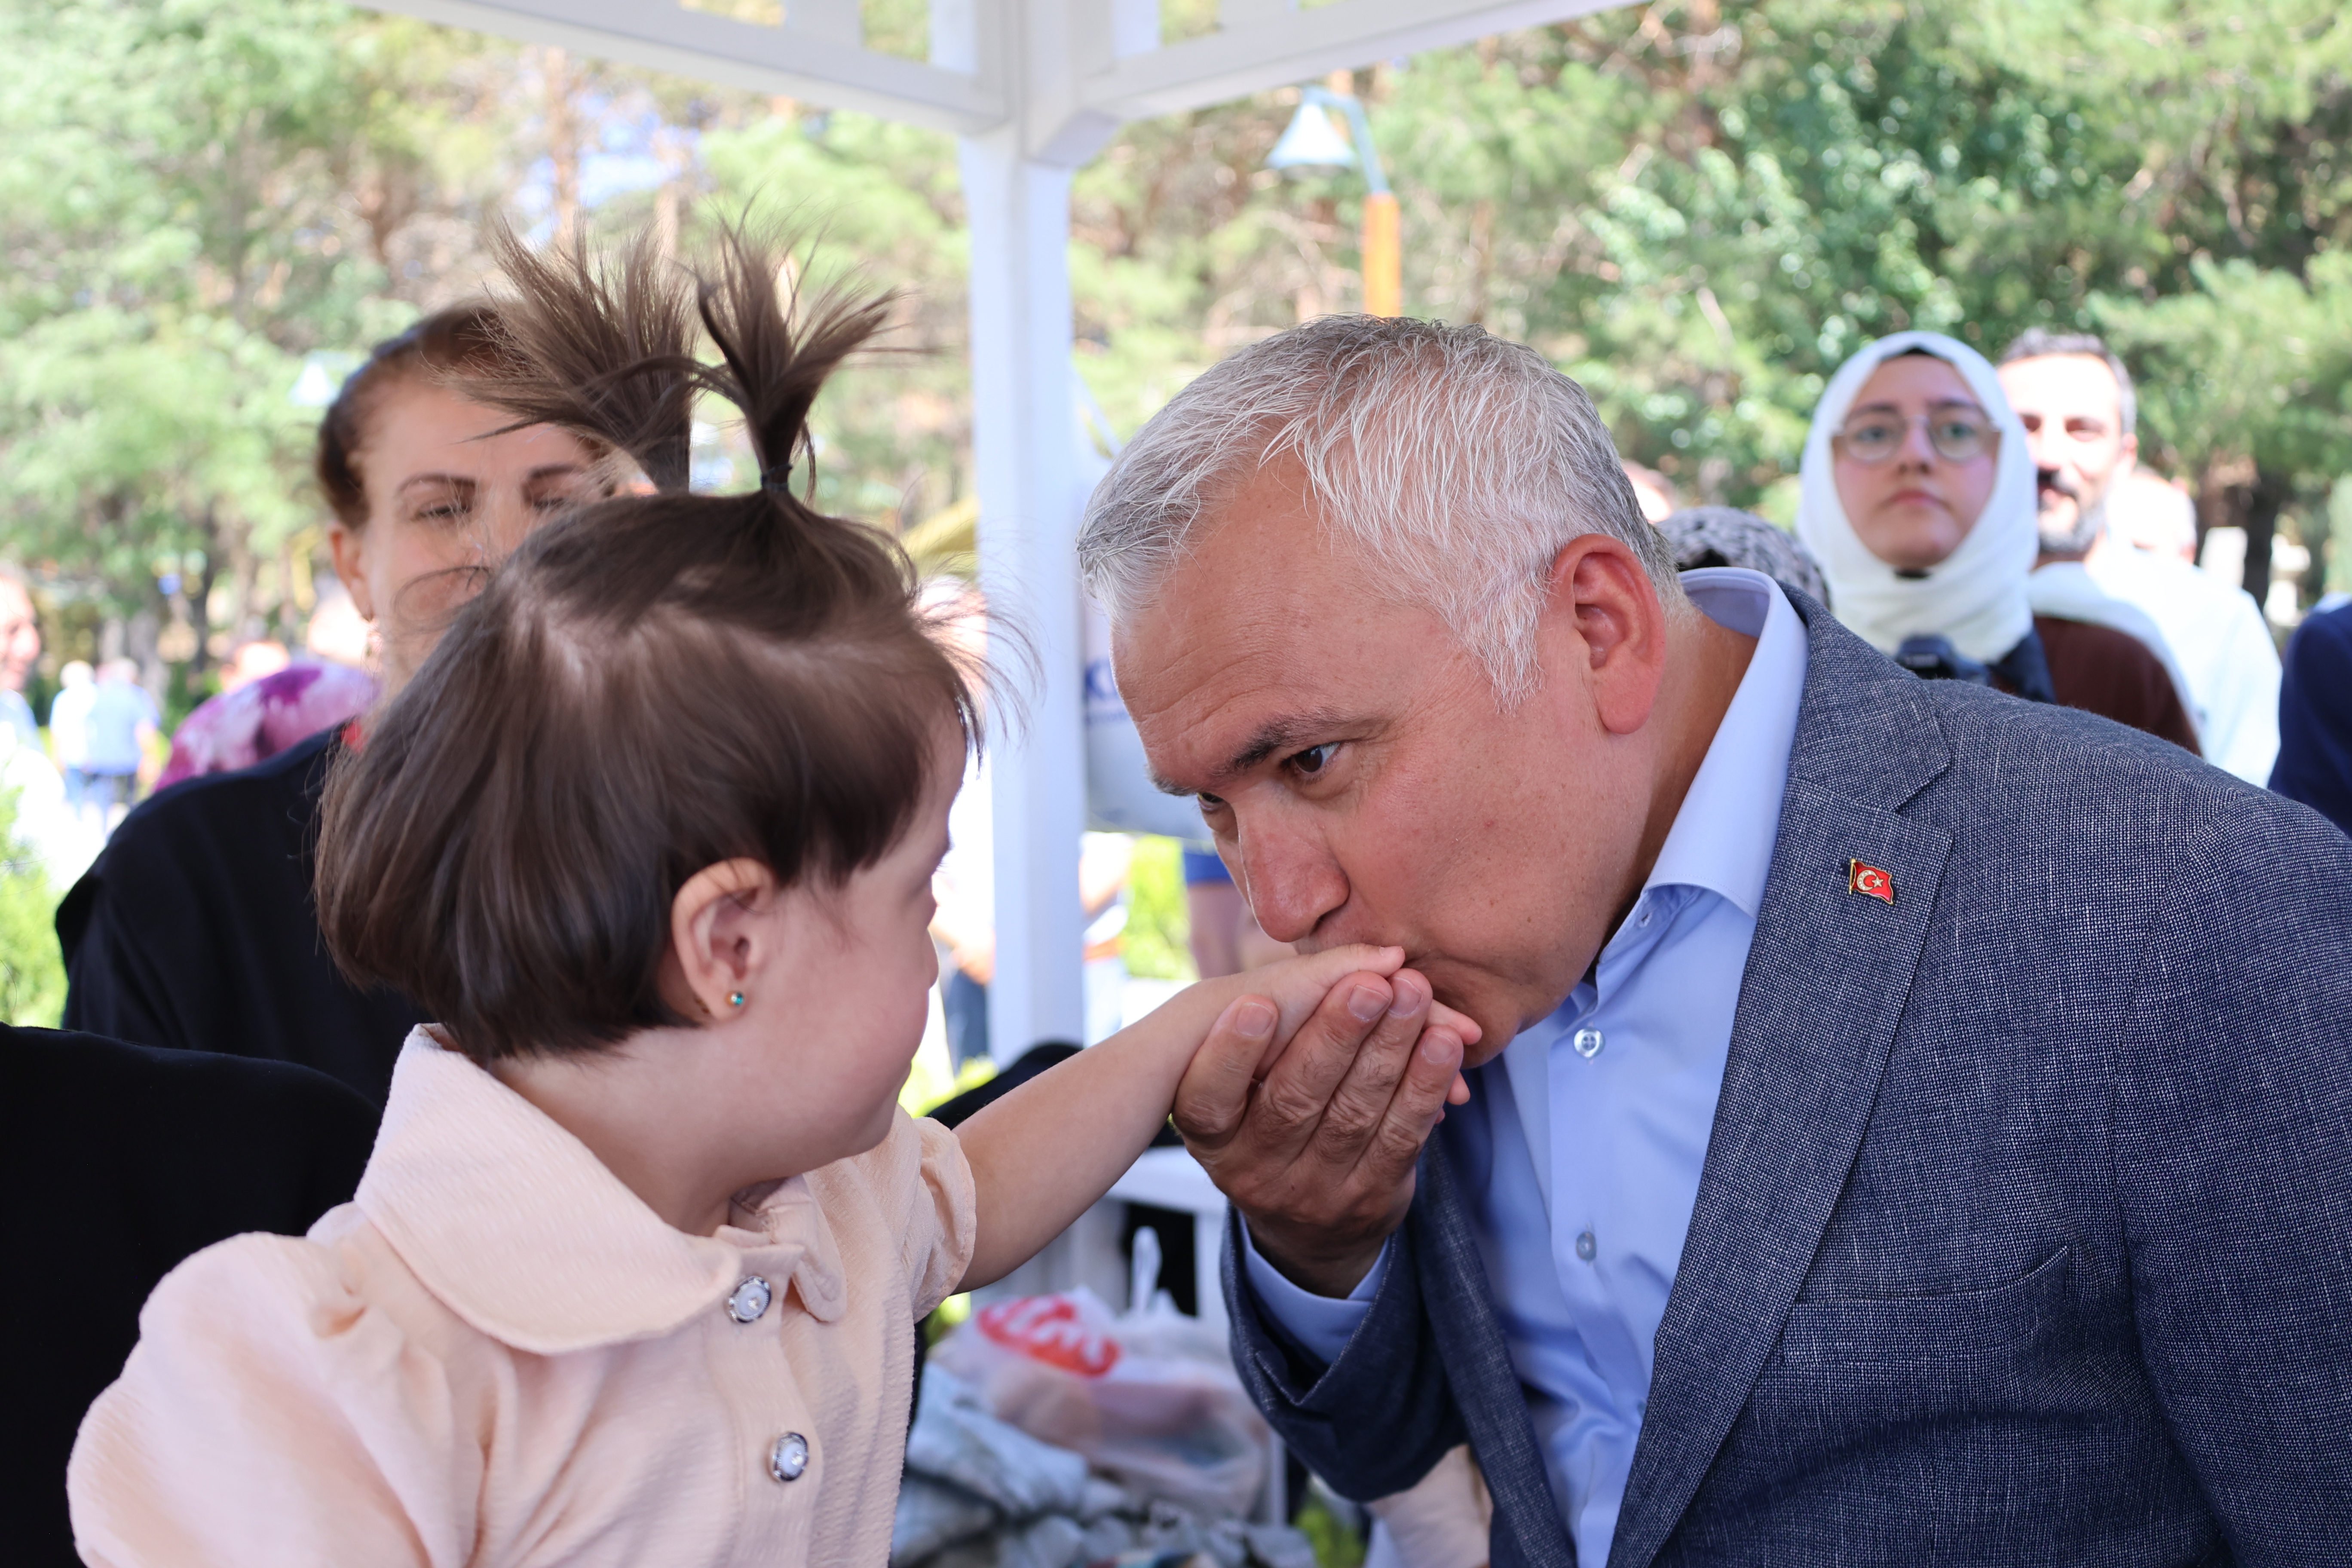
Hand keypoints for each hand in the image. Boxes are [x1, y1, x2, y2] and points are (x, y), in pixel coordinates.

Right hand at [1177, 963, 1479, 1297]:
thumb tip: (1345, 963)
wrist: (1307, 1224)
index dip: (1231, 1053)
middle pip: (1293, 1099)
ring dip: (1391, 1049)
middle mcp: (1253, 1169)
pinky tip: (1443, 1042)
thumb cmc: (1273, 1118)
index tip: (1256, 1003)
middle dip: (1336, 1035)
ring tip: (1415, 994)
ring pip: (1354, 1114)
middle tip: (1370, 984)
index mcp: (1212, 1134)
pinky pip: (1401, 1138)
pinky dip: (1425, 1086)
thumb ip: (1278, 1024)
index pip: (1207, 1098)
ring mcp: (1313, 1191)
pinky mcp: (1370, 1201)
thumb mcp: (1249, 1084)